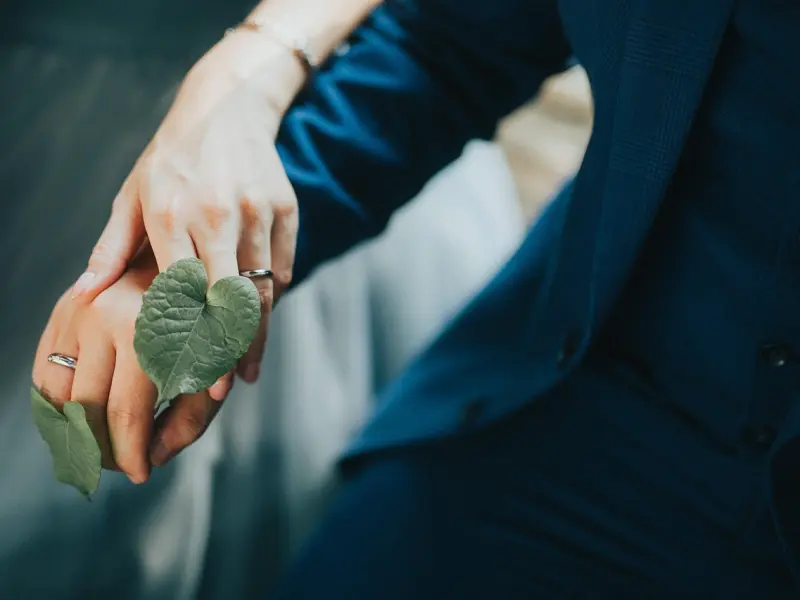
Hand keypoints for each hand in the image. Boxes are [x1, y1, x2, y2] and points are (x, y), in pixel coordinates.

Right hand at [33, 250, 222, 481]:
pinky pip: (43, 369)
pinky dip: (54, 404)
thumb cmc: (210, 316)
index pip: (126, 415)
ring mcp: (79, 311)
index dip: (131, 455)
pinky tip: (78, 421)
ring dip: (72, 432)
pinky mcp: (66, 308)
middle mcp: (106, 318)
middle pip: (86, 410)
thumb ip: (192, 414)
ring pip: (56, 394)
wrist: (191, 257)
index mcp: (149, 332)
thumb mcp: (217, 365)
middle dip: (102, 449)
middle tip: (122, 464)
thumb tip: (154, 458)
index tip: (141, 474)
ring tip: (101, 446)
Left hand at [70, 29, 304, 397]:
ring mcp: (257, 212)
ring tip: (247, 371)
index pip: (180, 293)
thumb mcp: (132, 195)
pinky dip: (270, 299)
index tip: (186, 379)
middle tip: (222, 390)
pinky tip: (260, 325)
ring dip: (255, 336)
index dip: (186, 340)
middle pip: (226, 299)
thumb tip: (84, 296)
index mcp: (171, 214)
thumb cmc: (171, 159)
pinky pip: (280, 267)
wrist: (227, 109)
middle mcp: (217, 214)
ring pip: (260, 289)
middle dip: (225, 351)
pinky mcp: (285, 211)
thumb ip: (110, 248)